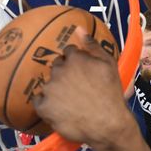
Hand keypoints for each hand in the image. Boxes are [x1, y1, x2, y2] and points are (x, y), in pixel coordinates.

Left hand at [32, 33, 131, 147]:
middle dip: (65, 73)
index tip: (83, 71)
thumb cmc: (111, 93)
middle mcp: (59, 70)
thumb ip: (92, 45)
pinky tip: (59, 109)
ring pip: (49, 84)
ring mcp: (50, 88)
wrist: (107, 123)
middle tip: (78, 86)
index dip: (76, 61)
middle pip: (57, 66)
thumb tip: (78, 28)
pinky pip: (39, 101)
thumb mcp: (109, 64)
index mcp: (75, 58)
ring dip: (56, 89)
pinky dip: (47, 104)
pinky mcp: (43, 106)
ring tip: (70, 101)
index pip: (68, 52)